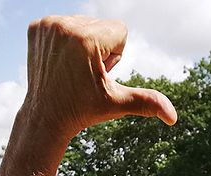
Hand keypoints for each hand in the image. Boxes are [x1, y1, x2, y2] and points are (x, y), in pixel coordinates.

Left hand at [23, 15, 177, 136]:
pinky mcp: (36, 27)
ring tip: (73, 67)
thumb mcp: (117, 103)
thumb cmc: (83, 110)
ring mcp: (47, 26)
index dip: (115, 55)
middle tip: (85, 72)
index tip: (99, 72)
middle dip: (101, 47)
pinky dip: (66, 40)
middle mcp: (64, 26)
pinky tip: (60, 60)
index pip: (120, 30)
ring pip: (84, 23)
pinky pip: (65, 23)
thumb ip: (147, 101)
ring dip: (84, 43)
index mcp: (86, 39)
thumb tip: (173, 117)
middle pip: (102, 25)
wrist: (45, 117)